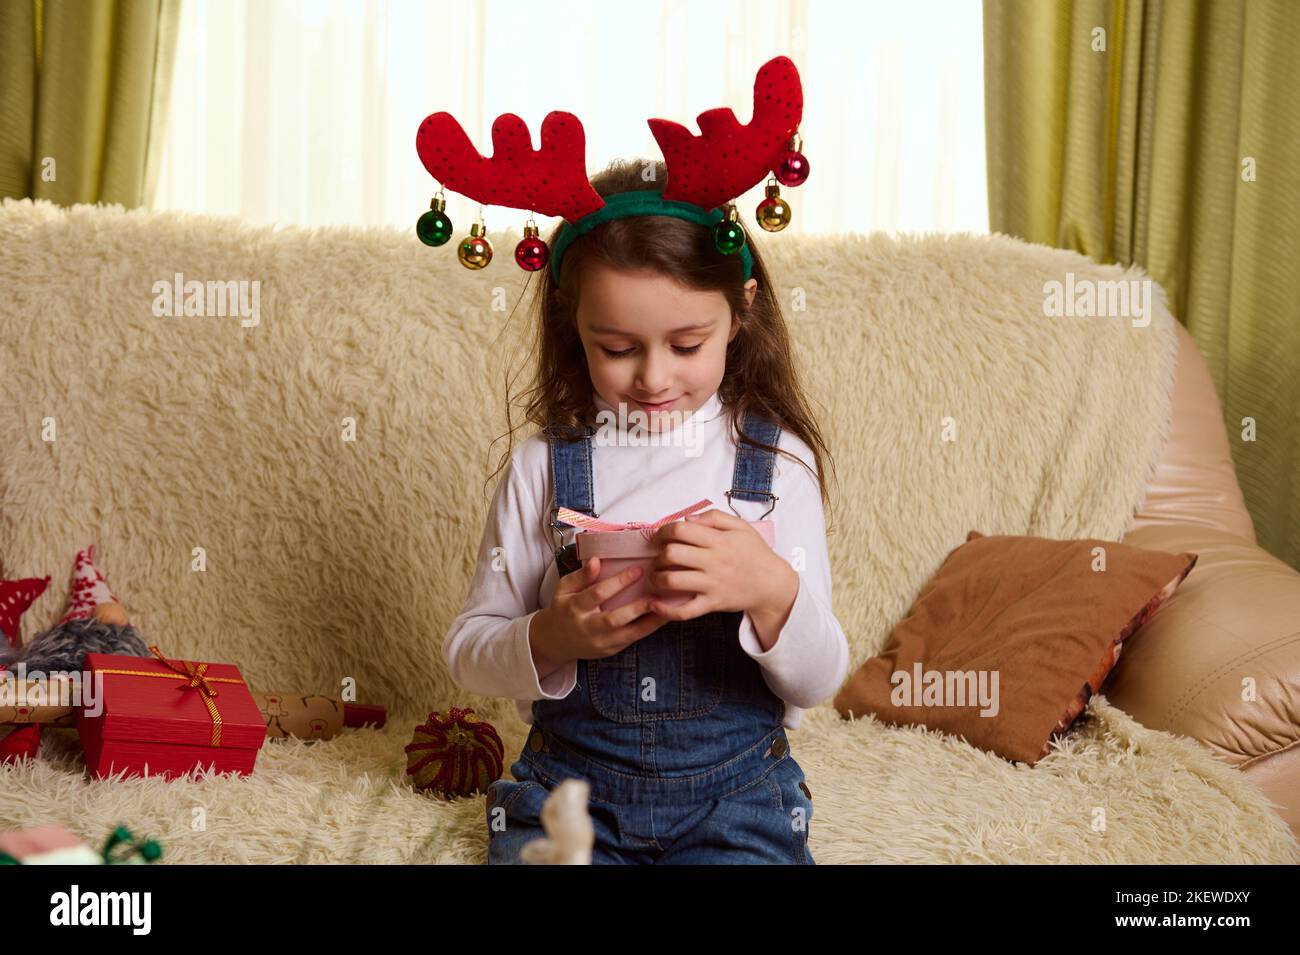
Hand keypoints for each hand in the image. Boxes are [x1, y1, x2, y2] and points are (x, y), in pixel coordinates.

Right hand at [530, 557, 668, 669]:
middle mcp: (588, 628)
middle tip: (658, 594)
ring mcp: (600, 642)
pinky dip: (649, 629)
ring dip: (651, 622)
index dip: (618, 582)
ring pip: (629, 634)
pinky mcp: (610, 650)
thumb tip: (596, 560)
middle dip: (638, 607)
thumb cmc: (563, 609)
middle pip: (614, 619)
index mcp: (574, 608)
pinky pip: (633, 639)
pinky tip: (663, 618)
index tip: (638, 569)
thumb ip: (580, 575)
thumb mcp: (563, 589)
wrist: (555, 642)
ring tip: (669, 608)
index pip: (597, 594)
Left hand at [645, 509, 798, 624]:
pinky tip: (655, 604)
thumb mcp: (741, 527)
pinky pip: (685, 611)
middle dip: (658, 554)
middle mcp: (713, 562)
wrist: (773, 584)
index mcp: (719, 540)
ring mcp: (712, 585)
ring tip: (656, 576)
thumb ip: (714, 518)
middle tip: (658, 556)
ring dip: (656, 578)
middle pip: (672, 554)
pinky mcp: (712, 604)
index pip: (681, 530)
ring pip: (673, 581)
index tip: (660, 537)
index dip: (663, 531)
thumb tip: (688, 519)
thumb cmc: (756, 554)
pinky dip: (666, 610)